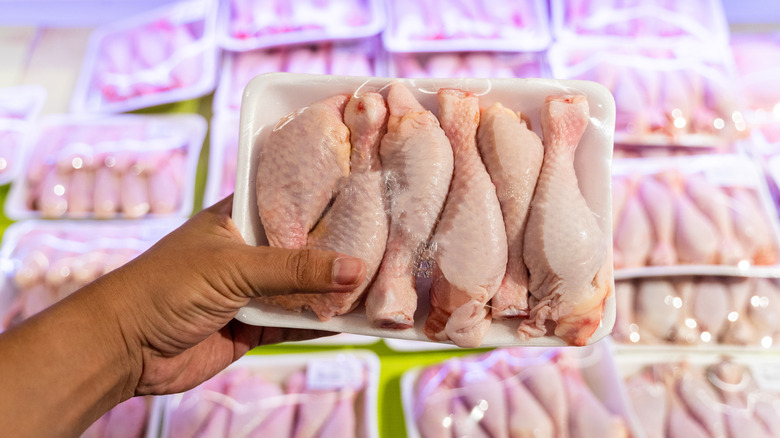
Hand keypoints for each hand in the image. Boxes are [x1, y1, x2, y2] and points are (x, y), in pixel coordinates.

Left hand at [105, 195, 365, 396]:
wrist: (125, 347)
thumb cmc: (167, 286)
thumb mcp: (235, 267)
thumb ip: (295, 269)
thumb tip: (354, 267)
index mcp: (238, 219)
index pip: (289, 203)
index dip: (325, 199)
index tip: (367, 196)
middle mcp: (248, 251)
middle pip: (302, 249)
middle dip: (337, 251)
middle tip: (384, 244)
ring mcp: (251, 290)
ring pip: (302, 288)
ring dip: (332, 291)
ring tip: (376, 284)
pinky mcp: (251, 325)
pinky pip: (293, 323)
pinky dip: (319, 324)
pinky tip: (350, 321)